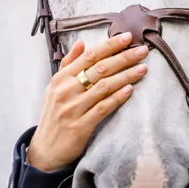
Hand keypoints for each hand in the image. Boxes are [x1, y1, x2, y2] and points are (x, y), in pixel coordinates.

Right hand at [26, 32, 148, 171]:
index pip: (89, 56)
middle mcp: (66, 90)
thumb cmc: (54, 114)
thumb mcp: (55, 87)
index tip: (128, 38)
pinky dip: (118, 97)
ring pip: (104, 87)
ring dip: (126, 76)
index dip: (110, 46)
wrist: (45, 149)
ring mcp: (73, 108)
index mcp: (61, 78)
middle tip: (143, 51)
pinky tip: (131, 90)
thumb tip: (82, 43)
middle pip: (100, 69)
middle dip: (124, 58)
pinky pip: (103, 108)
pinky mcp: (81, 126)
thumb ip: (69, 64)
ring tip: (143, 68)